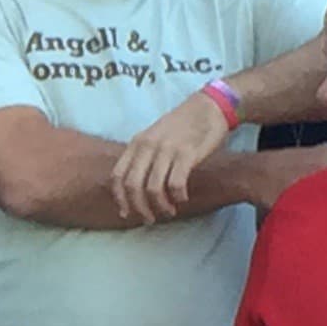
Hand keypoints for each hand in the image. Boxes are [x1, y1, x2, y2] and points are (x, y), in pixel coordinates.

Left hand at [110, 90, 230, 223]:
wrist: (209, 106)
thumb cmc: (182, 125)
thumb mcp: (153, 136)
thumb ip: (142, 157)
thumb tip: (132, 188)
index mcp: (136, 143)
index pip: (117, 176)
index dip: (119, 198)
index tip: (126, 213)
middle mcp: (148, 146)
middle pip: (132, 186)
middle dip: (139, 208)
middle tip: (149, 219)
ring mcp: (167, 149)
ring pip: (153, 189)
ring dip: (160, 207)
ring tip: (168, 212)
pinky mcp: (187, 153)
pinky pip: (176, 184)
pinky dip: (177, 197)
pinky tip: (182, 198)